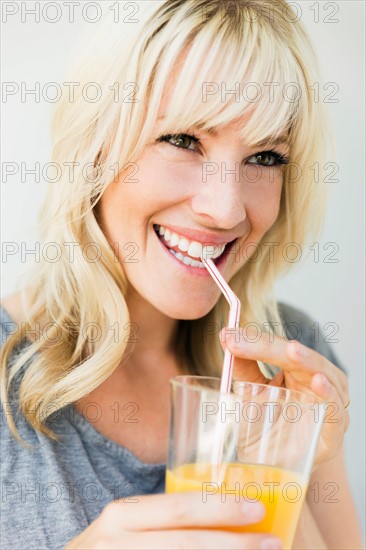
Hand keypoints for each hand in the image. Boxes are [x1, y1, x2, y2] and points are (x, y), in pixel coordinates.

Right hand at [65, 492, 281, 548]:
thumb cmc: (105, 549)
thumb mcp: (123, 527)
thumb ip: (158, 520)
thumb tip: (220, 518)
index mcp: (122, 515)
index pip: (180, 508)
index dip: (222, 508)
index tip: (257, 509)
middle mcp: (118, 541)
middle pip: (187, 543)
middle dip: (234, 544)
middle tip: (271, 542)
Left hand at [220, 328, 349, 465]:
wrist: (275, 471)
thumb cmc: (268, 428)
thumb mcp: (251, 394)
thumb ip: (244, 368)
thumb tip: (227, 339)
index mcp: (298, 369)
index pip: (277, 347)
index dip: (253, 340)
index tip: (227, 336)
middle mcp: (317, 381)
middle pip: (296, 357)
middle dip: (269, 347)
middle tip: (242, 341)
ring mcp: (328, 404)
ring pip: (322, 374)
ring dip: (307, 361)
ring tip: (292, 350)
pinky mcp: (333, 431)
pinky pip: (333, 409)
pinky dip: (327, 394)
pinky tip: (318, 382)